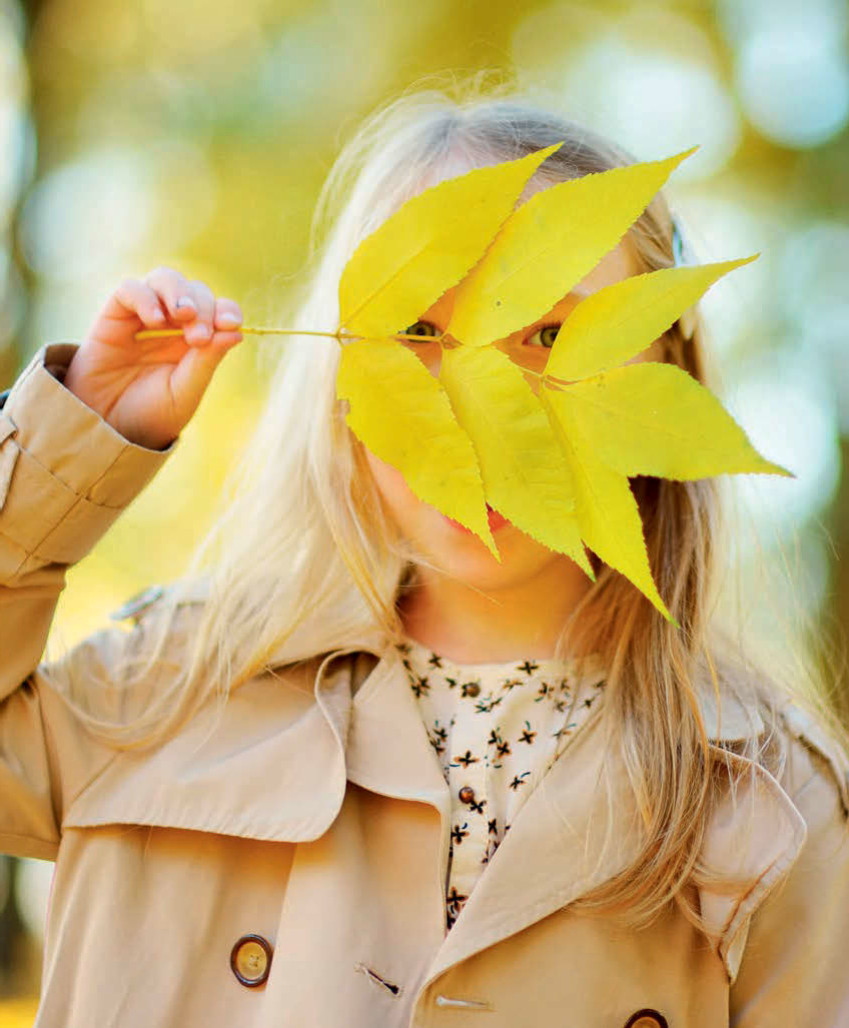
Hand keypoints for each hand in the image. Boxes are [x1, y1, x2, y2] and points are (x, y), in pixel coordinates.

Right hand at [62, 267, 243, 449]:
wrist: (106, 427)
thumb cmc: (149, 415)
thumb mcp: (184, 392)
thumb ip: (205, 362)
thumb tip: (236, 332)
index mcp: (196, 342)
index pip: (219, 311)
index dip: (227, 310)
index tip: (230, 324)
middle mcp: (173, 325)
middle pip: (195, 291)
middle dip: (203, 309)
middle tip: (198, 338)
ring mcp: (143, 316)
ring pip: (165, 279)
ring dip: (178, 292)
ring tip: (183, 316)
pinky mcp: (114, 315)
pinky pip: (130, 289)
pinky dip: (146, 297)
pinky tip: (155, 321)